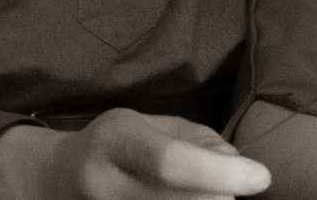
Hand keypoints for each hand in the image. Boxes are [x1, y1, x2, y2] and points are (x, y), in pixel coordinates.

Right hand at [24, 111, 271, 199]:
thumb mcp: (152, 124)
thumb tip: (237, 164)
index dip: (224, 173)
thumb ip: (199, 140)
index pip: (173, 163)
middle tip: (231, 188)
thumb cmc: (117, 145)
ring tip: (207, 195)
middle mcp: (102, 183)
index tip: (261, 177)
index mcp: (115, 138)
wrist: (55, 179)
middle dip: (221, 197)